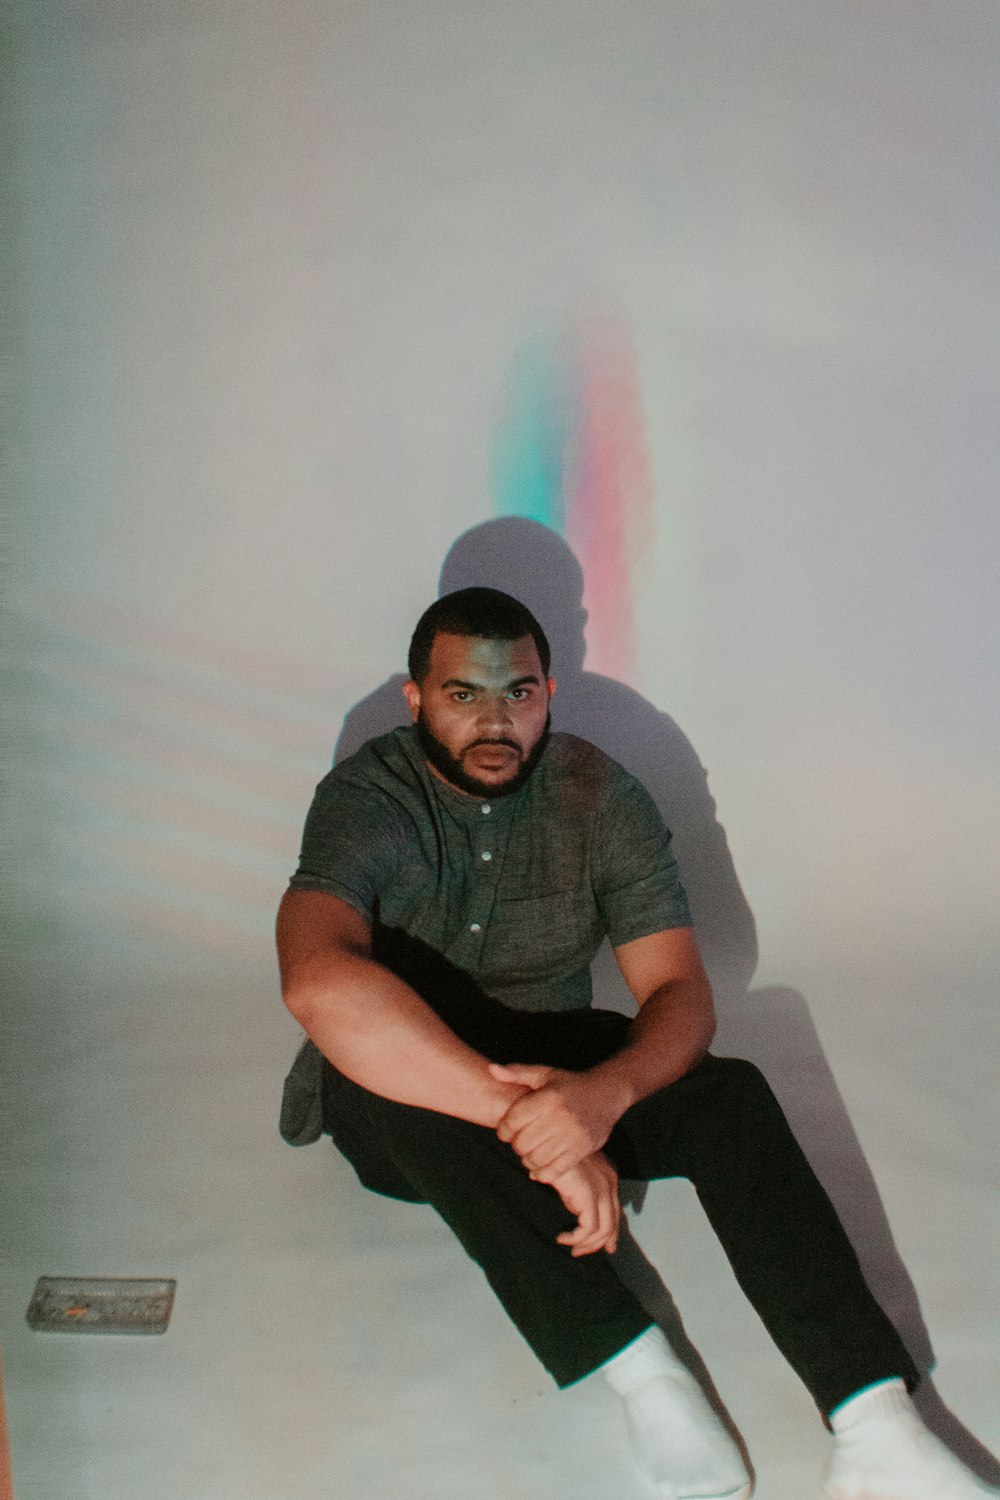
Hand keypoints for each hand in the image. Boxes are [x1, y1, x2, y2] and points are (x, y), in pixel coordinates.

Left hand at [490, 1062, 629, 1181]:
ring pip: (536, 1159)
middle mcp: (559, 1117)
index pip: (512, 1122)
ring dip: (527, 1159)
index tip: (506, 1130)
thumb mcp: (544, 1074)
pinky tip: (539, 1167)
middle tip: (520, 1141)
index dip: (503, 1129)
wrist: (606, 1094)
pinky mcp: (581, 1150)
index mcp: (547, 1098)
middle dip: (515, 1145)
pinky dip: (542, 1172)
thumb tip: (491, 1070)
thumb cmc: (570, 1085)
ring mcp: (571, 1135)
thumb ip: (516, 1073)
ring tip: (529, 1152)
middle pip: (522, 1143)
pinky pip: (554, 1170)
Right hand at [549, 1151, 620, 1256]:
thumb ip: (578, 1191)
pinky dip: (576, 1238)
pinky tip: (562, 1237)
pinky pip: (589, 1228)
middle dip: (599, 1243)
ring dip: (586, 1244)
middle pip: (612, 1223)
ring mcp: (601, 1188)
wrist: (545, 1142)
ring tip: (569, 1247)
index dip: (612, 1233)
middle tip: (578, 1252)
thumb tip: (575, 1211)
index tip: (606, 1248)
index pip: (615, 1211)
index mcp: (607, 1176)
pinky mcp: (589, 1194)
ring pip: (603, 1229)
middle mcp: (609, 1182)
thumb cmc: (552, 1156)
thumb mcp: (570, 1175)